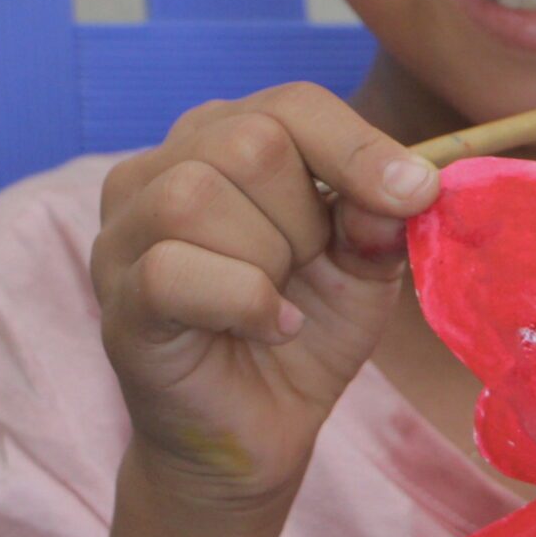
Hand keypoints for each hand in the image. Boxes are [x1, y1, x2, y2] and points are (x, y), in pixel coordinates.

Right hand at [90, 83, 438, 517]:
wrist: (259, 433)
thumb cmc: (303, 332)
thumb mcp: (363, 267)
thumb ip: (379, 219)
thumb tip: (407, 183)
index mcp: (221, 139)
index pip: (290, 104)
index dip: (358, 145)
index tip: (417, 193)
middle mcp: (159, 170)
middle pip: (248, 143)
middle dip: (306, 217)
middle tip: (309, 268)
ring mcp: (124, 235)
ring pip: (196, 197)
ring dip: (268, 259)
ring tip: (280, 300)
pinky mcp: (118, 302)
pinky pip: (173, 270)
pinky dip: (243, 302)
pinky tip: (270, 327)